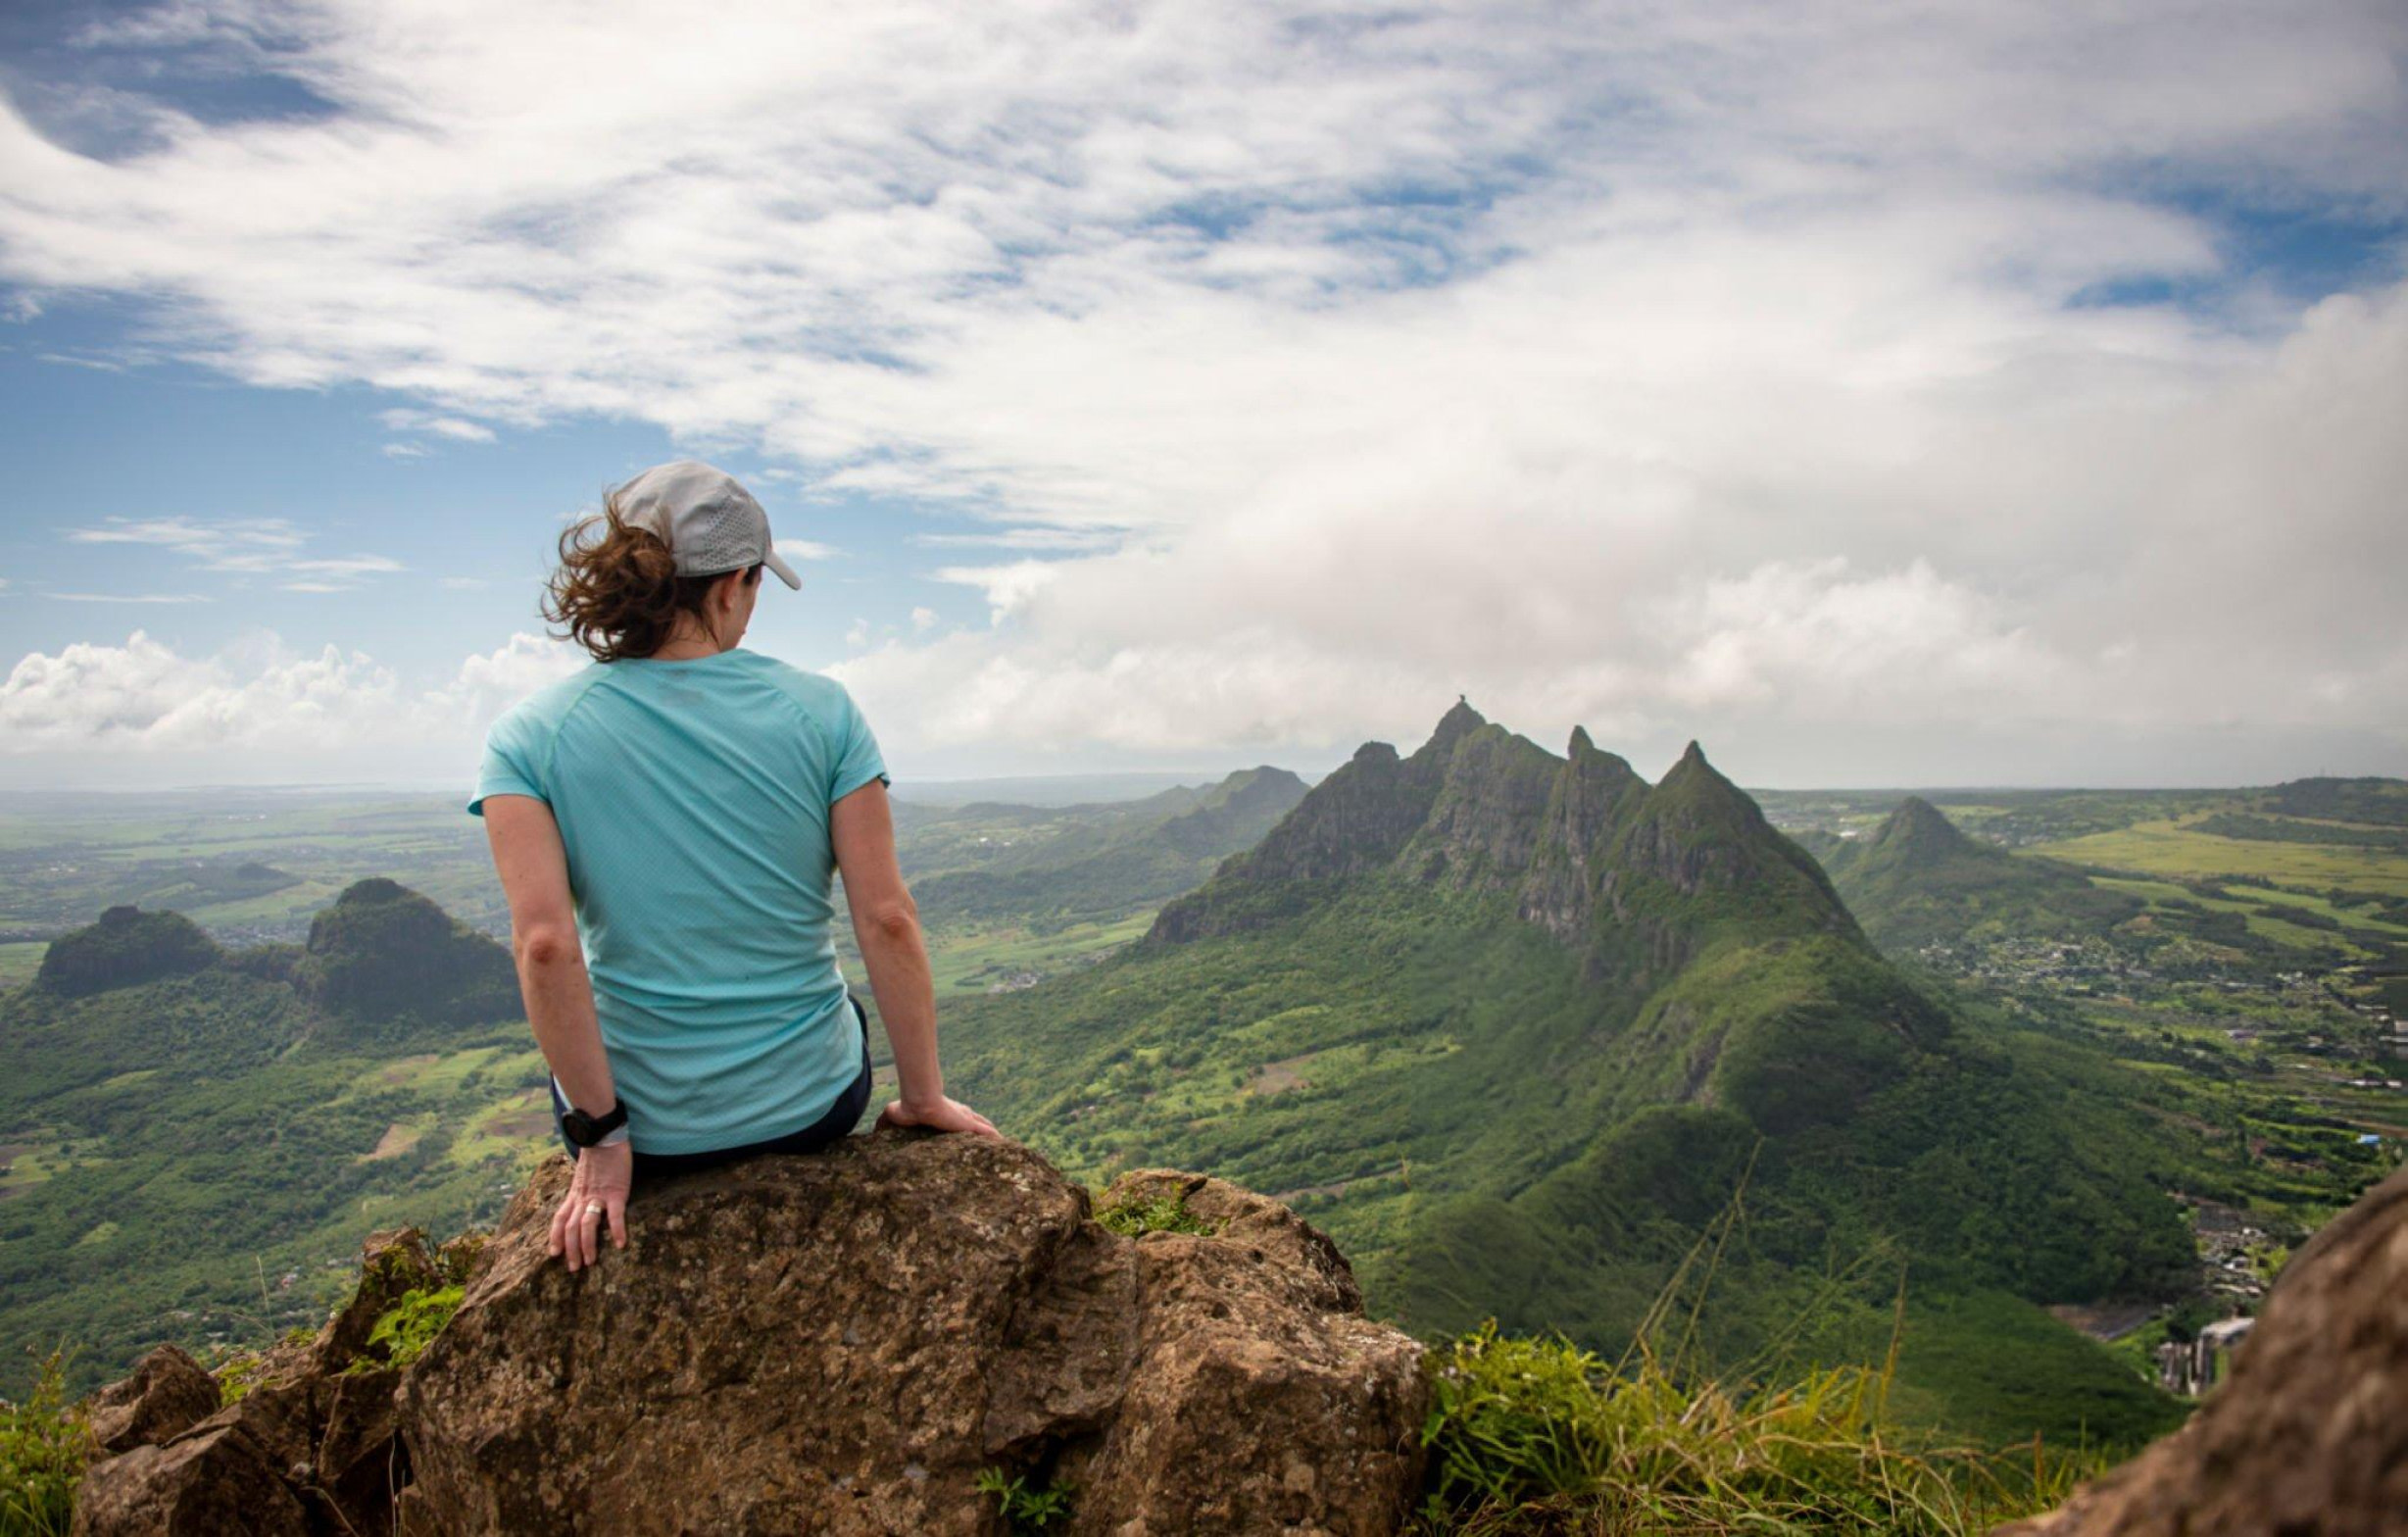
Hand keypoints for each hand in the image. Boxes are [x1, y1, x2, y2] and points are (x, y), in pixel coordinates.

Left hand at [548, 1140, 632, 1270]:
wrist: (604, 1137)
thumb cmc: (596, 1157)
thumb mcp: (581, 1177)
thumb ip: (580, 1191)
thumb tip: (580, 1203)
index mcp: (573, 1195)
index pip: (558, 1219)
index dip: (554, 1238)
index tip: (553, 1254)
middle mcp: (582, 1198)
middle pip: (570, 1228)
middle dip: (570, 1250)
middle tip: (574, 1269)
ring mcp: (598, 1196)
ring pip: (586, 1225)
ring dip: (587, 1245)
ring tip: (591, 1262)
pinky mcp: (616, 1192)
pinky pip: (615, 1215)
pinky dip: (617, 1230)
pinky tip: (621, 1244)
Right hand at [878, 1093, 1001, 1138]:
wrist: (917, 1102)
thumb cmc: (906, 1106)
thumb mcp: (893, 1115)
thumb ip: (886, 1123)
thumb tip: (872, 1131)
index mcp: (943, 1111)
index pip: (956, 1115)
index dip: (964, 1120)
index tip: (971, 1127)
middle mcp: (956, 1113)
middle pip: (974, 1119)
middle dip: (982, 1127)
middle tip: (991, 1137)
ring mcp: (963, 1118)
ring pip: (982, 1126)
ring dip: (990, 1134)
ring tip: (1002, 1143)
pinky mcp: (966, 1123)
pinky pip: (984, 1131)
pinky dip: (993, 1137)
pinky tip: (1003, 1141)